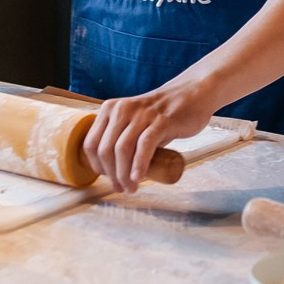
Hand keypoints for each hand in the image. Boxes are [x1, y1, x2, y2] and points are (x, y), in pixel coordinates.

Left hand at [83, 84, 212, 192]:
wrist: (192, 95)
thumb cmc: (162, 114)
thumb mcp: (135, 122)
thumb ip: (122, 140)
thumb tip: (114, 172)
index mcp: (110, 109)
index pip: (91, 143)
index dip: (96, 166)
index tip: (107, 179)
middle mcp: (122, 109)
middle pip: (105, 149)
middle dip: (111, 174)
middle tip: (121, 188)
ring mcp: (142, 114)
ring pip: (122, 149)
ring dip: (124, 174)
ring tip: (131, 188)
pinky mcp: (161, 121)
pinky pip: (144, 145)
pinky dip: (139, 164)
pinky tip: (138, 177)